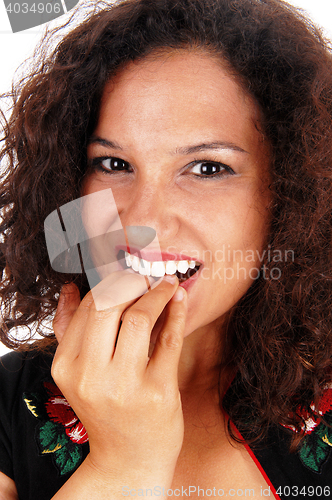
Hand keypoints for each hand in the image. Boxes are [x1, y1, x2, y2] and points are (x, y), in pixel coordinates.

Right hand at [52, 271, 186, 487]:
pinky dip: (176, 312)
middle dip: (131, 283)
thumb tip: (69, 289)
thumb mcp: (78, 373)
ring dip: (157, 293)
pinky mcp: (158, 391)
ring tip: (166, 284)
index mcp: (67, 367)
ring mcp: (125, 385)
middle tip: (146, 277)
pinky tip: (178, 300)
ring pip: (139, 318)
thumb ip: (69, 329)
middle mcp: (91, 376)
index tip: (127, 276)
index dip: (110, 284)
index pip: (87, 308)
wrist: (129, 459)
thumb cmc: (105, 407)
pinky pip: (168, 339)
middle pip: (109, 306)